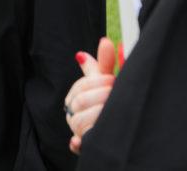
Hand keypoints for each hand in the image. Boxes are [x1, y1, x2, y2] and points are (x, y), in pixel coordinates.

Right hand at [65, 37, 115, 154]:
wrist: (114, 129)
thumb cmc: (107, 100)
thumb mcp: (106, 82)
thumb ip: (104, 64)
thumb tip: (105, 40)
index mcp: (75, 96)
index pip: (80, 86)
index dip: (97, 82)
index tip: (112, 80)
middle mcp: (72, 113)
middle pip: (79, 102)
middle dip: (100, 96)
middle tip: (114, 94)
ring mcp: (76, 130)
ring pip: (80, 121)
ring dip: (98, 114)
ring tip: (112, 111)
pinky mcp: (82, 146)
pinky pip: (77, 143)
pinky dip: (78, 142)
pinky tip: (81, 141)